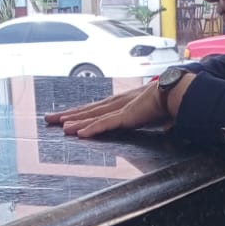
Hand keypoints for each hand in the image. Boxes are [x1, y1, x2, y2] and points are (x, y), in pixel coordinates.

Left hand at [47, 82, 165, 138]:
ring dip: (74, 121)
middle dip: (67, 114)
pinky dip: (91, 128)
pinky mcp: (125, 116)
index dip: (79, 113)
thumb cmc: (167, 102)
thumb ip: (156, 121)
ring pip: (91, 116)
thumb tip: (167, 128)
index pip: (95, 109)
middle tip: (49, 117)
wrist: (176, 92)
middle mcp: (116, 104)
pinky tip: (79, 133)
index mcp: (121, 103)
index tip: (65, 116)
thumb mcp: (154, 113)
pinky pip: (104, 124)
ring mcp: (119, 109)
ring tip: (58, 125)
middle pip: (87, 110)